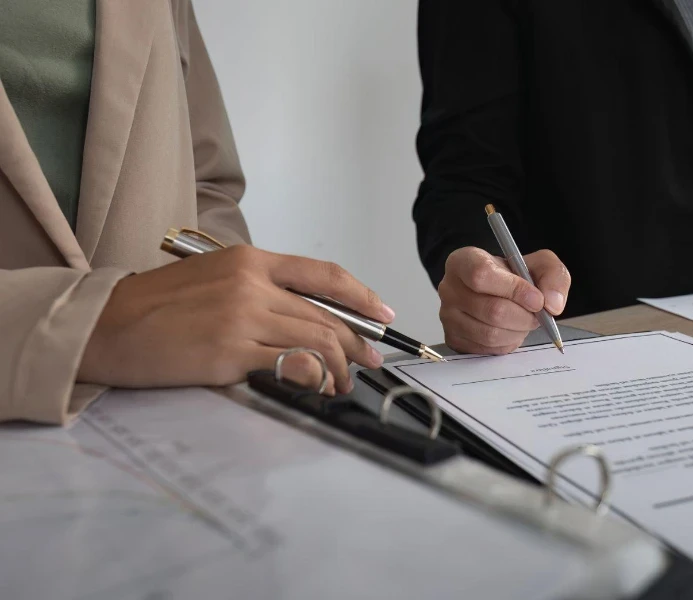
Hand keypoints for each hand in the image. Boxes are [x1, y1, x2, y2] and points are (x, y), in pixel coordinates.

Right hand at [78, 245, 393, 394]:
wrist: (106, 325)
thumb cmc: (157, 305)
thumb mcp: (214, 278)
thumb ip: (261, 291)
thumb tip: (304, 318)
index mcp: (250, 260)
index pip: (323, 274)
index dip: (361, 295)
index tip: (382, 314)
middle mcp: (252, 284)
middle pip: (325, 314)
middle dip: (357, 341)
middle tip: (369, 362)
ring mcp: (242, 317)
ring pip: (316, 339)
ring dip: (339, 365)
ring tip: (343, 383)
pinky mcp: (230, 352)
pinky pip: (290, 364)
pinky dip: (314, 376)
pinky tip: (318, 387)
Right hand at [438, 247, 570, 353]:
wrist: (496, 291)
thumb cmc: (513, 276)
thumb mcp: (539, 264)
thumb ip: (553, 276)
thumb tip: (552, 303)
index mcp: (464, 261)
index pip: (482, 275)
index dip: (514, 290)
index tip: (536, 298)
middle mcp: (450, 288)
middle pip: (491, 310)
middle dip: (524, 316)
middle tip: (536, 313)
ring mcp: (448, 316)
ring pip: (490, 333)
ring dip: (517, 331)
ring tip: (523, 321)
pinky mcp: (453, 338)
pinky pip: (486, 349)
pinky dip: (507, 343)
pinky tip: (510, 330)